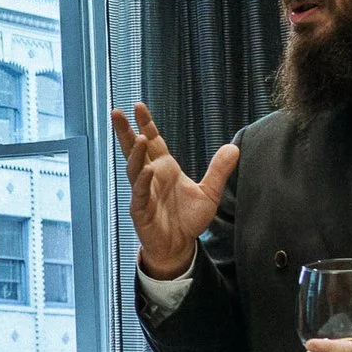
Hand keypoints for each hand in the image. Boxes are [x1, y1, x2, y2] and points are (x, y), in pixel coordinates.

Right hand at [110, 103, 237, 278]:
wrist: (179, 246)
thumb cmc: (188, 219)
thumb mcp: (210, 192)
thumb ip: (219, 170)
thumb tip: (234, 148)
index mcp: (165, 169)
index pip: (153, 141)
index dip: (146, 123)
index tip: (138, 106)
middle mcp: (151, 177)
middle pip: (134, 150)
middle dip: (125, 131)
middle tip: (116, 112)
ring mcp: (143, 193)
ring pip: (134, 169)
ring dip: (135, 154)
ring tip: (139, 138)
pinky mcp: (141, 210)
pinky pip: (140, 193)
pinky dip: (143, 182)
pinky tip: (146, 170)